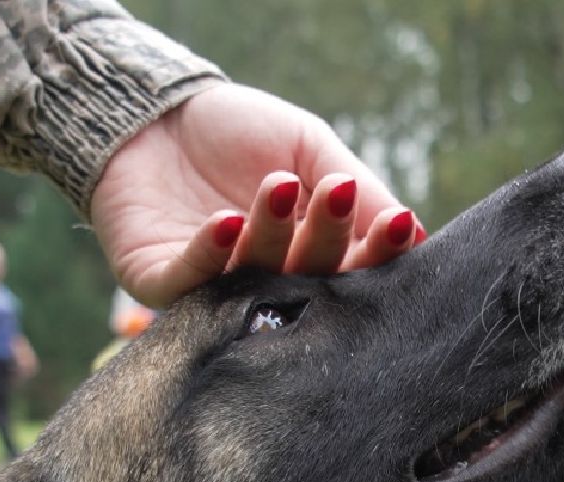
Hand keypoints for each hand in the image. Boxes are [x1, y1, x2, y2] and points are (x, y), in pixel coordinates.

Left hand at [91, 83, 424, 306]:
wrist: (148, 112)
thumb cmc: (233, 131)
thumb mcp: (308, 146)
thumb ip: (358, 189)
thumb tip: (415, 233)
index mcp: (308, 252)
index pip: (353, 266)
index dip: (378, 252)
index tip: (398, 226)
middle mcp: (268, 278)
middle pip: (310, 280)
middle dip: (328, 239)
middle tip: (335, 197)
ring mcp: (215, 286)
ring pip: (256, 279)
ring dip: (272, 236)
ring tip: (279, 188)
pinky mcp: (160, 283)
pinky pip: (191, 282)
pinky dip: (212, 254)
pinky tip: (228, 222)